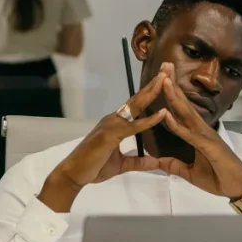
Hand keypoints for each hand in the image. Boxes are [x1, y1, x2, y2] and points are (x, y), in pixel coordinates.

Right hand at [38, 68, 170, 211]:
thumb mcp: (122, 165)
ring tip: (165, 79)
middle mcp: (114, 119)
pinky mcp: (111, 135)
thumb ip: (139, 162)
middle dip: (153, 83)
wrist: (74, 174)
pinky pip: (133, 126)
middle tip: (167, 67)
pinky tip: (162, 114)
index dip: (150, 91)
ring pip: (136, 106)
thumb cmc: (93, 167)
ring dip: (151, 92)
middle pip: (137, 99)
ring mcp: (111, 125)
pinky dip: (148, 120)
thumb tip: (155, 162)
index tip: (163, 79)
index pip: (136, 104)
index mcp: (116, 123)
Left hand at [157, 64, 241, 199]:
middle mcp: (201, 129)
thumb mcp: (190, 173)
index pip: (181, 110)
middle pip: (183, 104)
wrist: (240, 188)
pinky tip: (167, 114)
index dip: (171, 94)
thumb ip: (175, 166)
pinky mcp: (208, 146)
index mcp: (197, 133)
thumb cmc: (219, 178)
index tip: (161, 77)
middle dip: (173, 84)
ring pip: (186, 112)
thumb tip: (160, 163)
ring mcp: (205, 135)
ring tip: (163, 79)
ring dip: (174, 96)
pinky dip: (177, 124)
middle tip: (164, 64)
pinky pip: (189, 134)